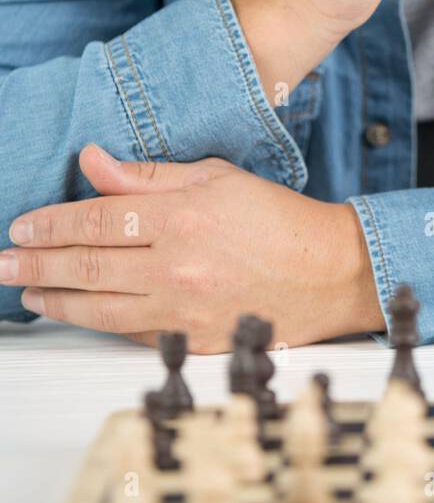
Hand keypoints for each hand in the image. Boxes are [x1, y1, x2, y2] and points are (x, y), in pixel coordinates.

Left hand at [0, 144, 383, 352]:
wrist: (331, 273)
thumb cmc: (280, 221)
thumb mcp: (216, 177)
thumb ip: (149, 174)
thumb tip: (94, 162)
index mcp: (182, 216)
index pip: (97, 218)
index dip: (52, 224)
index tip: (24, 226)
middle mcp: (178, 264)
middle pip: (87, 265)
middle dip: (35, 263)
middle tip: (3, 262)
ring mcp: (184, 308)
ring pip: (99, 307)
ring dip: (55, 299)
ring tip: (26, 291)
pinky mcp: (193, 340)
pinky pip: (131, 333)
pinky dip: (96, 323)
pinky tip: (78, 313)